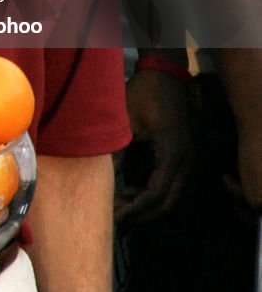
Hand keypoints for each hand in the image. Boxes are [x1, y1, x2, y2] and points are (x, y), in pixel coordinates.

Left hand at [115, 68, 193, 223]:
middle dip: (142, 214)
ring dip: (147, 204)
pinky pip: (171, 183)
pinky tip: (131, 191)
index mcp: (173, 154)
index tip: (116, 216)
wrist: (165, 74)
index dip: (136, 210)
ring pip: (171, 196)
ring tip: (121, 204)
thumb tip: (103, 180)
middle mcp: (186, 161)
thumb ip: (118, 152)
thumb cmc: (145, 93)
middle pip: (167, 202)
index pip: (157, 195)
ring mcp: (188, 159)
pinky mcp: (184, 155)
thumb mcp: (127, 122)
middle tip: (117, 216)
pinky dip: (153, 192)